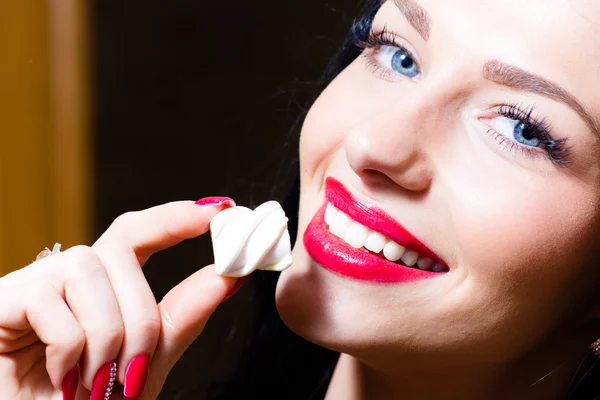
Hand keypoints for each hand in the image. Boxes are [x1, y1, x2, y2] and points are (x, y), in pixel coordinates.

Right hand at [0, 199, 239, 399]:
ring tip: (92, 381)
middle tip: (133, 371)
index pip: (137, 233)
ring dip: (105, 337)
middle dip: (141, 318)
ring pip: (88, 273)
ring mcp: (33, 284)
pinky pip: (52, 305)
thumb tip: (226, 278)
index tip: (218, 211)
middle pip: (120, 253)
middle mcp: (67, 276)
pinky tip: (60, 377)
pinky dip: (68, 352)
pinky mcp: (3, 299)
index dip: (174, 218)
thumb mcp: (145, 361)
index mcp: (102, 286)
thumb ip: (181, 318)